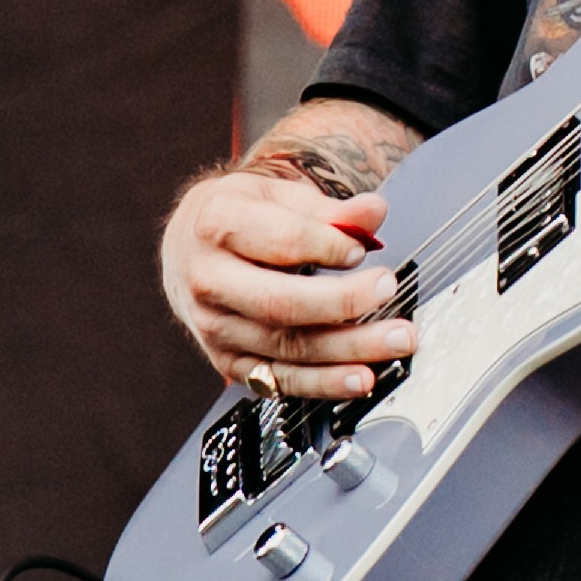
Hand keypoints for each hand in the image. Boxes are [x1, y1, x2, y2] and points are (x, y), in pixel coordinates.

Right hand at [160, 116, 421, 396]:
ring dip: (346, 350)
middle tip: (389, 290)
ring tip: (394, 341)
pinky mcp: (227, 361)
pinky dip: (323, 383)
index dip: (329, 246)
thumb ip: (328, 211)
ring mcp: (215, 327)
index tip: (362, 249)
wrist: (187, 250)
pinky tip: (359, 378)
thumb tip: (373, 213)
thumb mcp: (276, 196)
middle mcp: (209, 280)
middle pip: (280, 302)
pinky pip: (278, 381)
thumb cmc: (237, 219)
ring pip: (285, 347)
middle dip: (342, 302)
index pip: (281, 241)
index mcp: (217, 226)